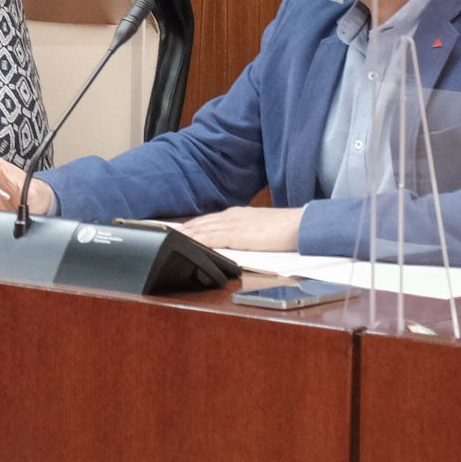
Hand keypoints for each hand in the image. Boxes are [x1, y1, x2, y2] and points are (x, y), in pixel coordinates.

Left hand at [174, 205, 303, 252]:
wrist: (300, 225)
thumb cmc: (285, 230)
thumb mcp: (259, 231)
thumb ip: (243, 236)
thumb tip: (231, 245)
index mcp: (236, 215)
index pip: (206, 221)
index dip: (189, 227)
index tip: (173, 231)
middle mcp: (230, 217)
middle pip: (198, 223)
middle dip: (180, 230)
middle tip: (160, 234)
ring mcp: (232, 224)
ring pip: (200, 229)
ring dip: (182, 234)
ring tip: (164, 239)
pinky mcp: (236, 235)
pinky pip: (210, 238)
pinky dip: (195, 240)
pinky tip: (184, 243)